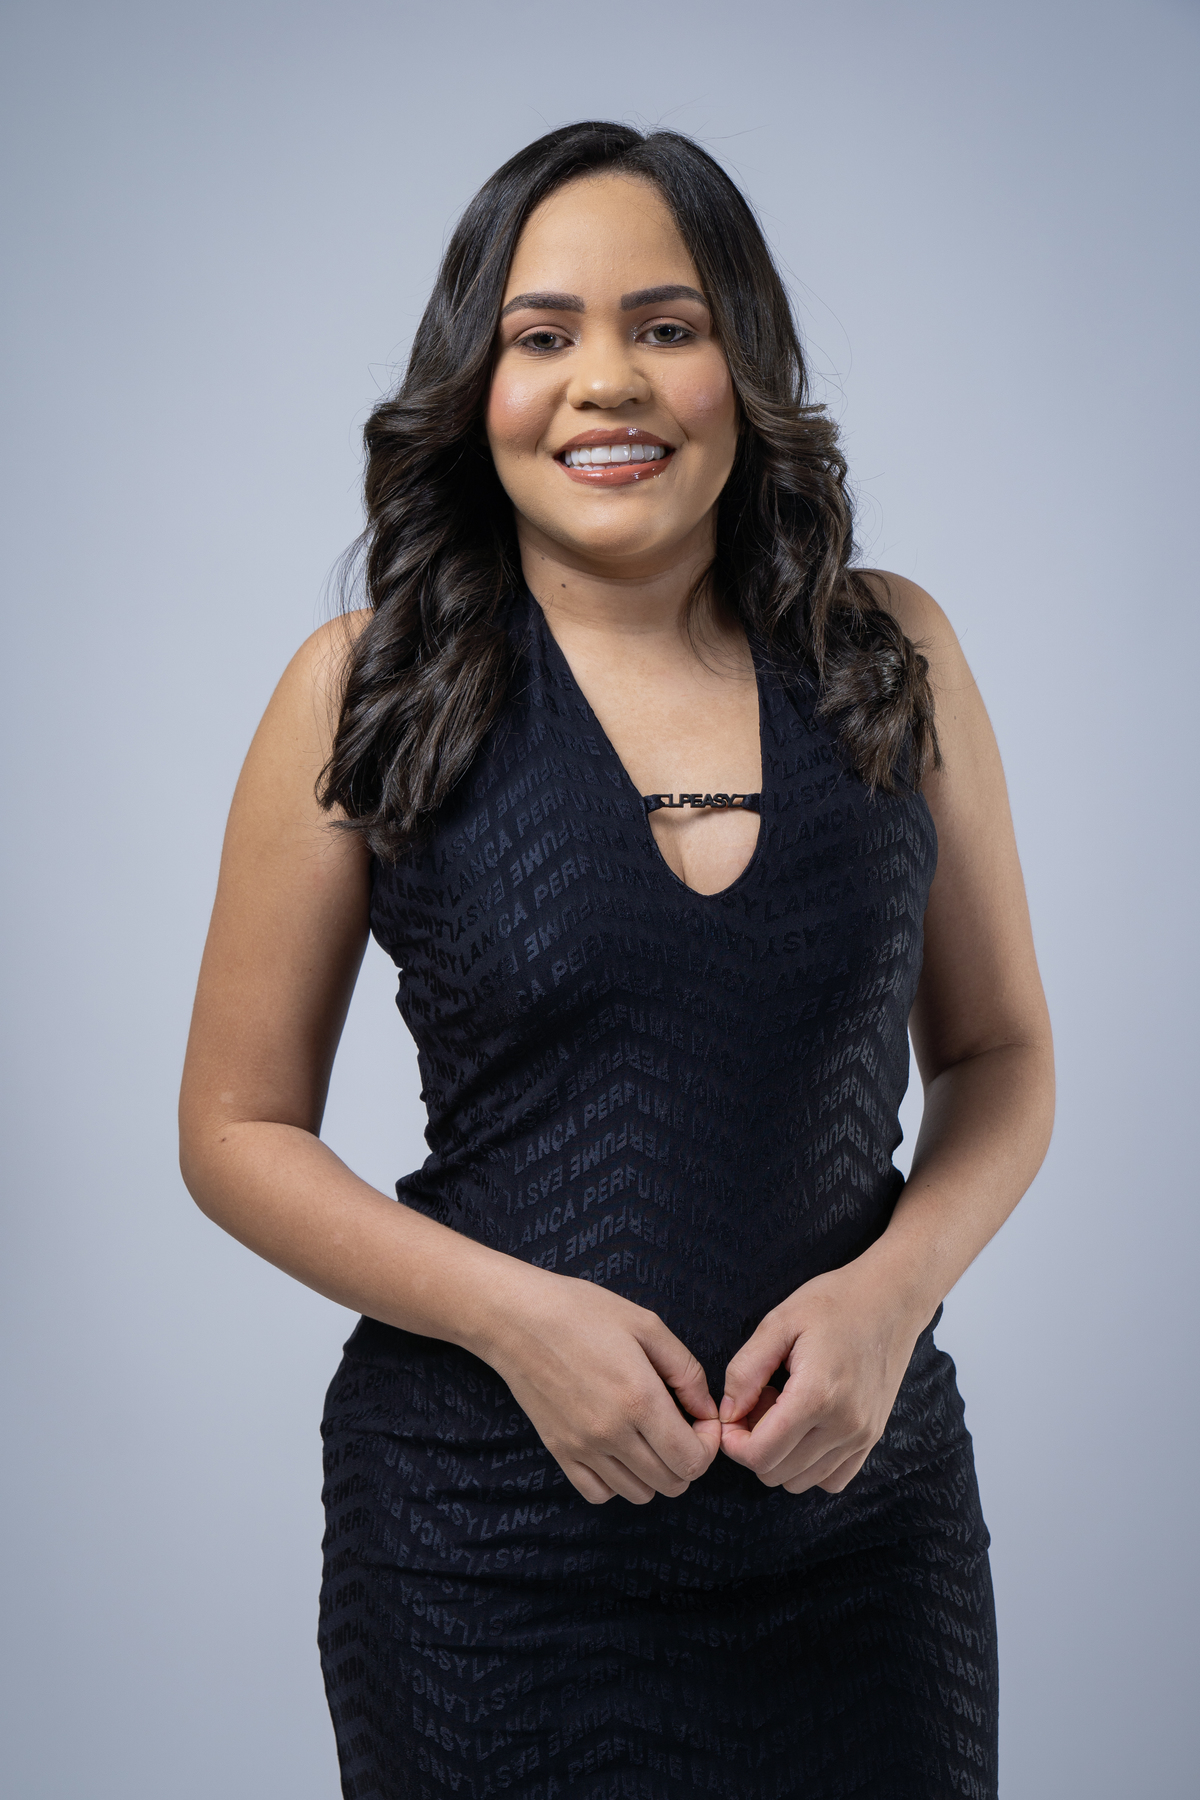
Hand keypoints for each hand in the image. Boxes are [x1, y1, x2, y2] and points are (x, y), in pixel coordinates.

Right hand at [484, 1267, 720, 1504]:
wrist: (517, 1318)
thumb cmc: (583, 1312)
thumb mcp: (646, 1325)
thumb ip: (686, 1370)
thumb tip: (706, 1410)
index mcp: (639, 1399)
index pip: (693, 1460)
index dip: (709, 1444)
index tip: (701, 1419)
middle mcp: (611, 1433)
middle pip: (672, 1483)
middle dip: (688, 1458)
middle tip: (678, 1425)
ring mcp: (582, 1448)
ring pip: (639, 1493)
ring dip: (655, 1472)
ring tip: (648, 1435)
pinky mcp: (559, 1452)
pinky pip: (599, 1494)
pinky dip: (617, 1481)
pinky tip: (618, 1449)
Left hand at [718, 1265, 925, 1494]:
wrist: (891, 1299)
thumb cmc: (834, 1302)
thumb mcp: (779, 1323)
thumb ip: (746, 1370)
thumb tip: (727, 1414)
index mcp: (816, 1395)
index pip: (760, 1455)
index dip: (733, 1443)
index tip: (732, 1414)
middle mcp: (843, 1425)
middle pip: (776, 1472)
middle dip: (754, 1444)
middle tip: (762, 1401)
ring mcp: (862, 1436)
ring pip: (801, 1481)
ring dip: (781, 1454)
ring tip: (786, 1409)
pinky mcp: (873, 1437)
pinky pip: (832, 1479)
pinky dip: (810, 1465)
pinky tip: (806, 1428)